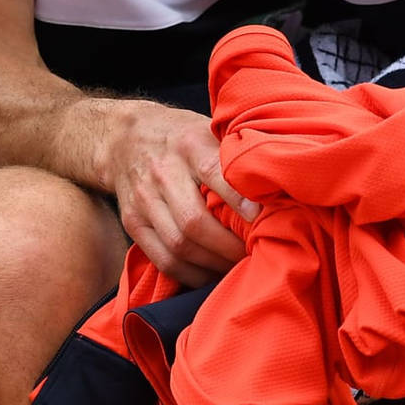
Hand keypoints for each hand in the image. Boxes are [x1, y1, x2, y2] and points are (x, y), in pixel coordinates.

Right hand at [102, 100, 260, 288]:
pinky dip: (192, 275)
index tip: (262, 219)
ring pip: (179, 246)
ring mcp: (143, 200)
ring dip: (214, 265)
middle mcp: (162, 172)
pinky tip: (213, 274)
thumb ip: (236, 154)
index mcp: (188, 143)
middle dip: (230, 248)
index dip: (239, 200)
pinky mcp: (132, 222)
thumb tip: (283, 181)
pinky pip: (163, 260)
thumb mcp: (208, 129)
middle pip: (193, 222)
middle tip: (259, 255)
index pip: (213, 173)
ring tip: (239, 269)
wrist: (122, 137)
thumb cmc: (180, 136)